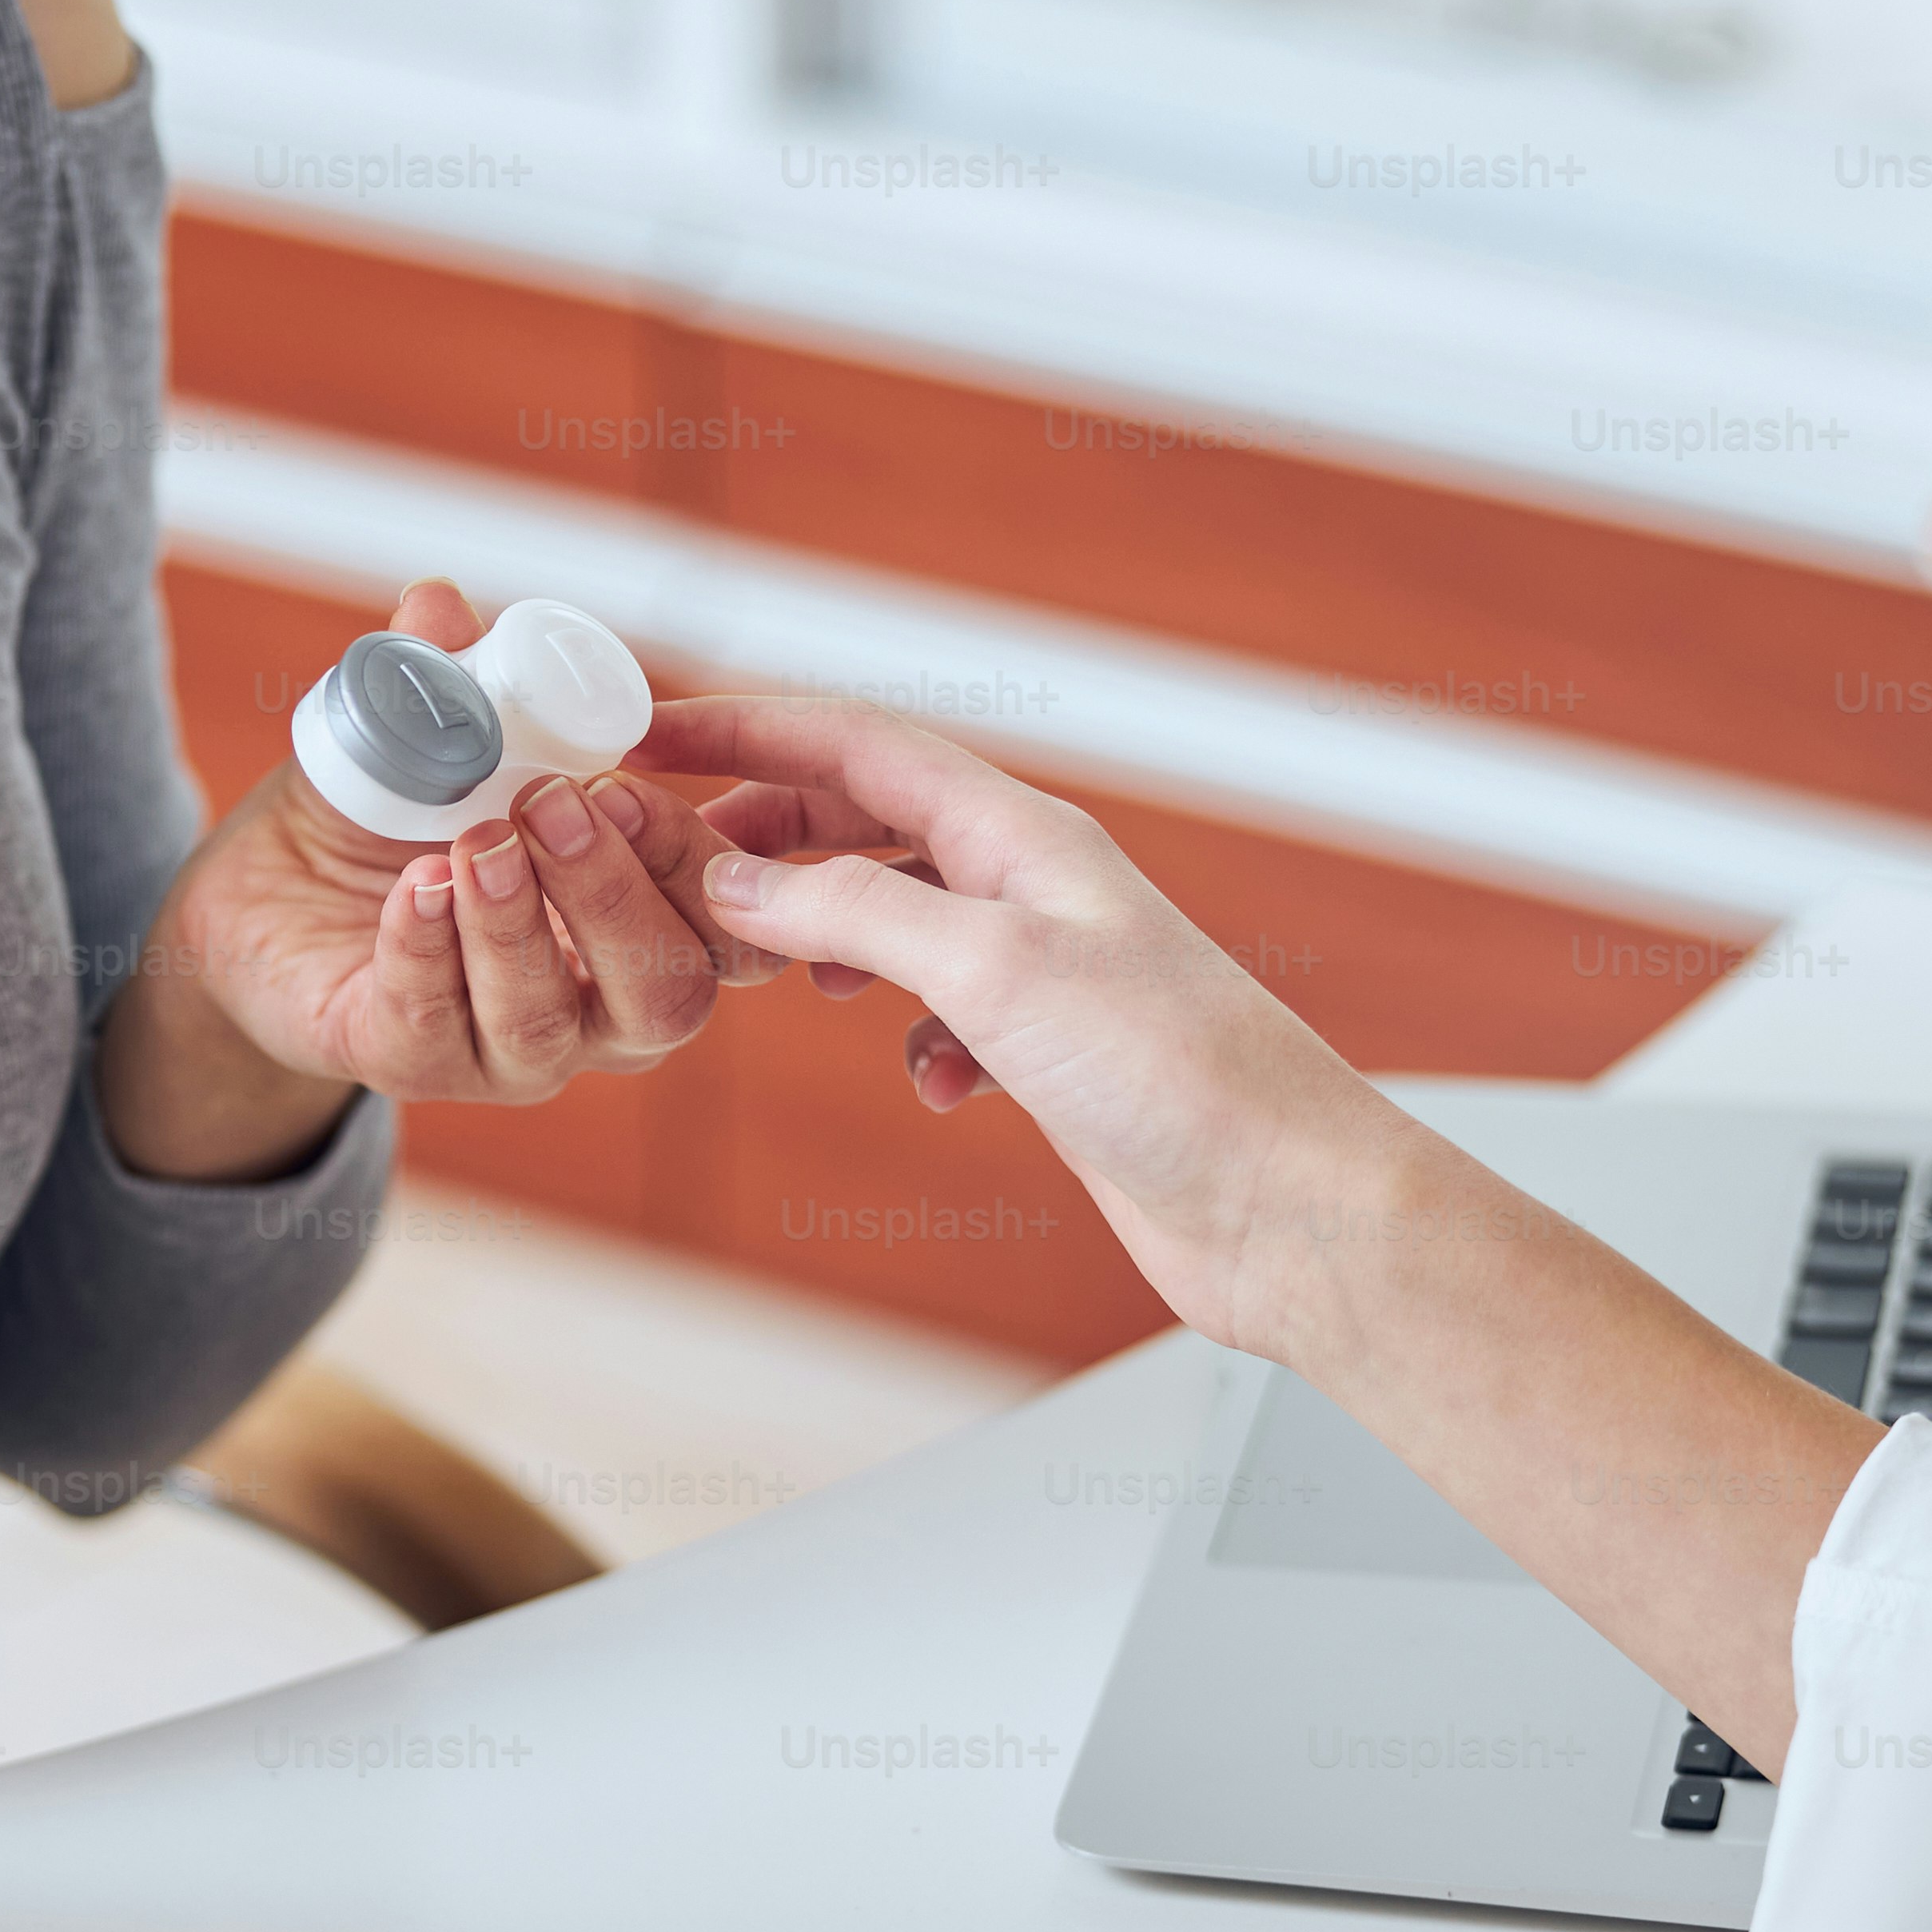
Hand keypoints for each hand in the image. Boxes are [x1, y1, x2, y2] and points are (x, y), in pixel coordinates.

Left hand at [95, 581, 772, 1180]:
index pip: (719, 924)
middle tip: (553, 804)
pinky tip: (413, 888)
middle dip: (615, 895)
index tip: (617, 779)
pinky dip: (426, 950)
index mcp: (637, 929)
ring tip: (472, 843)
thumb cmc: (380, 829)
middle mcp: (594, 1009)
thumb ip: (449, 684)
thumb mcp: (420, 744)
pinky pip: (433, 1027)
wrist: (262, 906)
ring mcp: (508, 1055)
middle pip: (667, 993)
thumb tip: (440, 605)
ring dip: (516, 924)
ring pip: (549, 1022)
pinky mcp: (414, 1067)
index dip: (686, 859)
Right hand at [650, 692, 1392, 1356]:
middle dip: (767, 831)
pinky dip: (910, 1032)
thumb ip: (858, 915)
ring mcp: (1045, 967)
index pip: (858, 742)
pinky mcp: (1056, 1051)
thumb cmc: (1179, 1077)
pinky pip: (947, 1010)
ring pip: (901, 914)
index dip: (748, 727)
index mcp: (1022, 835)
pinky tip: (926, 1079)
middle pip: (869, 818)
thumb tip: (741, 882)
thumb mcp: (992, 973)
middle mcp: (1034, 886)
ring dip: (825, 930)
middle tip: (671, 862)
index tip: (648, 732)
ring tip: (767, 968)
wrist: (1284, 1204)